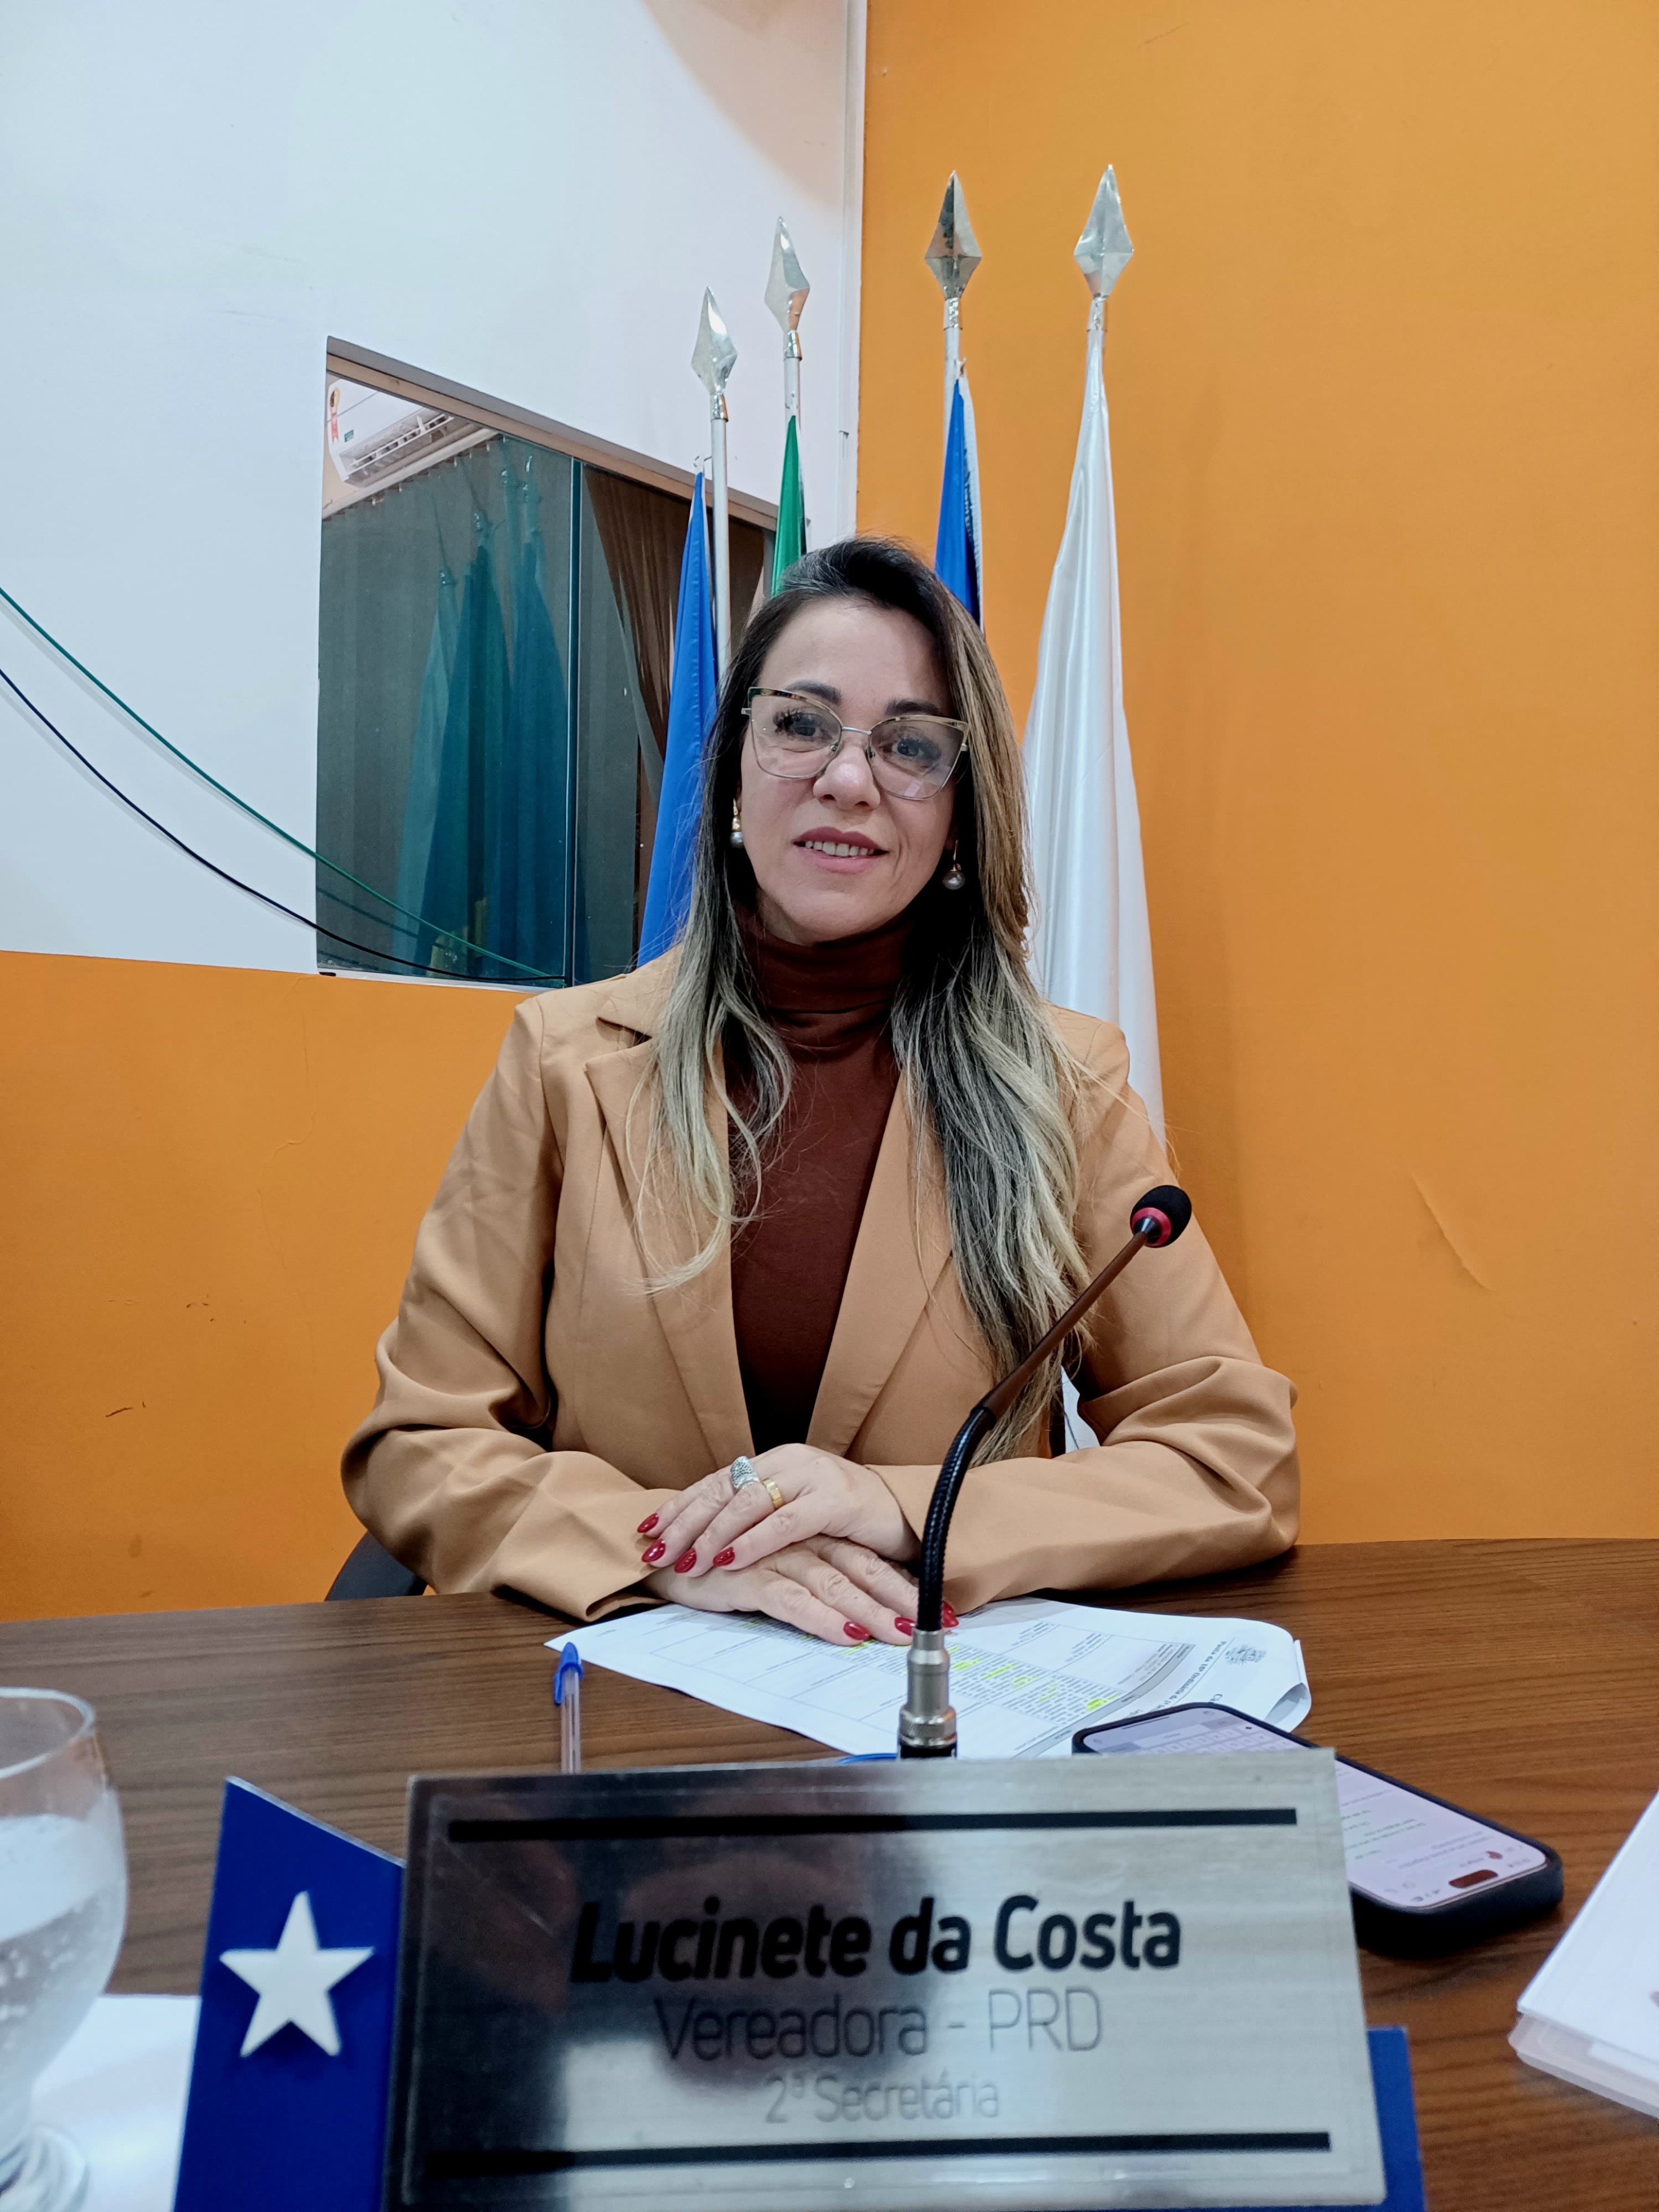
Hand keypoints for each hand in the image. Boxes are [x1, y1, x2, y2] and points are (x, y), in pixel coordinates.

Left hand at [641, 1445, 918, 1583]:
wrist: (908, 1514)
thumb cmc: (847, 1522)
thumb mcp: (796, 1514)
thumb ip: (759, 1518)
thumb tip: (705, 1537)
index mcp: (775, 1461)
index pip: (717, 1481)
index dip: (681, 1505)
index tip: (647, 1529)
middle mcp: (789, 1461)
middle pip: (725, 1489)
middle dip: (686, 1521)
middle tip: (657, 1549)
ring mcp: (814, 1477)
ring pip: (750, 1501)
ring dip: (714, 1533)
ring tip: (688, 1559)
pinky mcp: (835, 1500)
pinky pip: (786, 1522)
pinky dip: (754, 1541)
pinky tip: (730, 1558)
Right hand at [645, 1536, 918, 1645]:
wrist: (667, 1556)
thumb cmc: (724, 1565)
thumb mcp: (778, 1570)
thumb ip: (814, 1583)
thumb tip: (859, 1614)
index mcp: (812, 1534)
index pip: (867, 1559)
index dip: (903, 1584)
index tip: (939, 1611)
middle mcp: (801, 1539)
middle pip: (860, 1569)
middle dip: (899, 1600)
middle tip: (934, 1626)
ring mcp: (776, 1555)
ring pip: (834, 1584)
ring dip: (870, 1611)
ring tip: (899, 1635)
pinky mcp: (750, 1575)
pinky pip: (794, 1599)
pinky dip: (823, 1618)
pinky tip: (846, 1635)